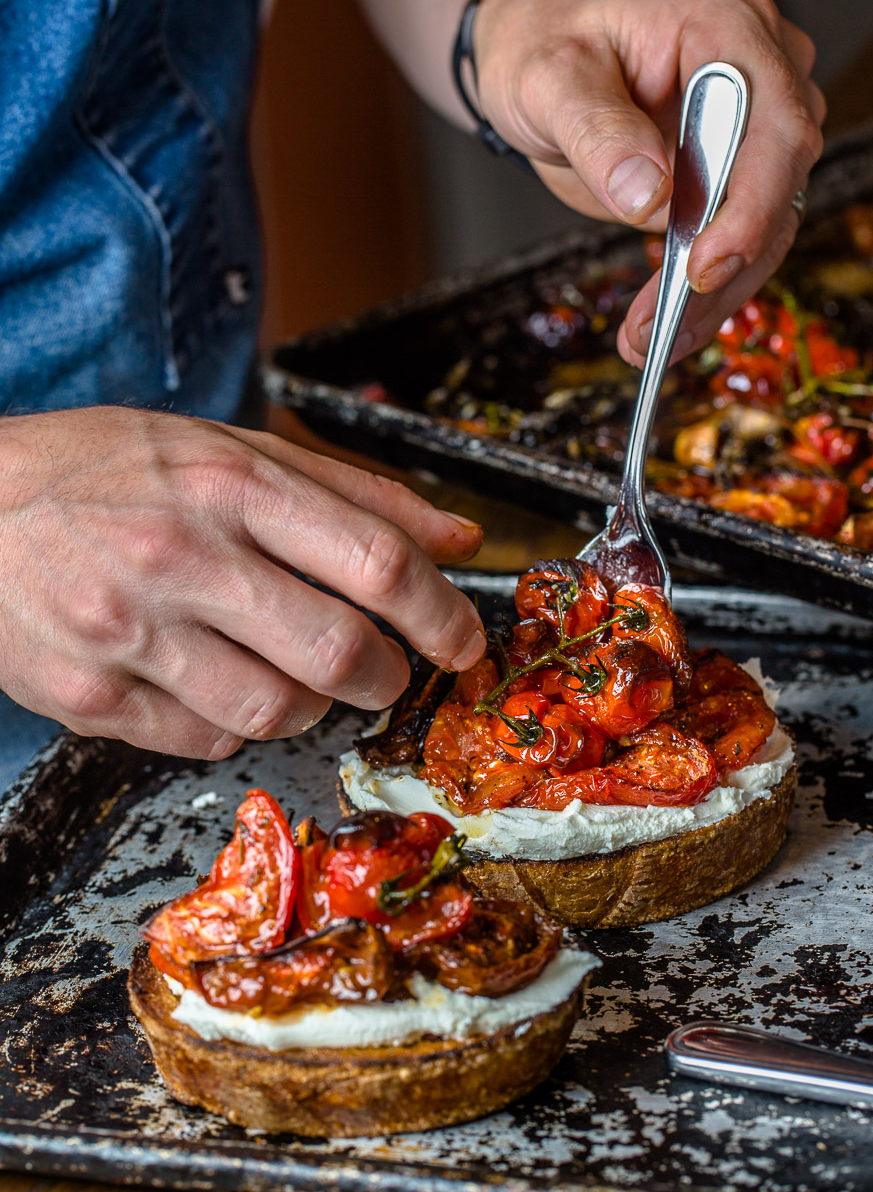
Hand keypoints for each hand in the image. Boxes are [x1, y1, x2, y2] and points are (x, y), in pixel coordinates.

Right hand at [0, 408, 484, 758]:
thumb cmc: (104, 471)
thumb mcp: (229, 449)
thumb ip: (351, 493)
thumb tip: (457, 538)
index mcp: (229, 483)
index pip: (376, 561)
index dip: (443, 614)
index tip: (464, 641)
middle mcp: (181, 555)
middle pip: (339, 651)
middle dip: (390, 676)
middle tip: (389, 672)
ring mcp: (129, 632)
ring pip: (276, 711)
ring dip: (313, 707)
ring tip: (296, 675)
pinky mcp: (89, 696)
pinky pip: (205, 741)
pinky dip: (235, 724)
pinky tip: (219, 683)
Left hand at [472, 0, 824, 362]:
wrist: (539, 54)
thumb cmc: (545, 44)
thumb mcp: (549, 79)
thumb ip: (599, 131)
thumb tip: (649, 196)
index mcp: (727, 28)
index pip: (775, 123)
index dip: (750, 204)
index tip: (702, 267)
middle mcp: (759, 75)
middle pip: (779, 184)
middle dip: (725, 266)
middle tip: (659, 329)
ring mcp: (752, 128)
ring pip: (767, 226)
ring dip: (713, 296)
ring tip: (646, 342)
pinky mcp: (733, 175)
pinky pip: (737, 241)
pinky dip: (702, 291)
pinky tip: (659, 327)